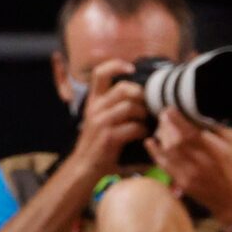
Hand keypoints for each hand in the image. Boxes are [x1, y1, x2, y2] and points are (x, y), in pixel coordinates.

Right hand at [69, 67, 149, 187]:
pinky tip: (143, 135)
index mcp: (93, 100)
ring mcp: (101, 122)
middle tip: (146, 105)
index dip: (116, 65)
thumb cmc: (98, 142)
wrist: (85, 166)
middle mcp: (95, 108)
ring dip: (144, 114)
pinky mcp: (109, 137)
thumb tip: (140, 93)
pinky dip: (143, 131)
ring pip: (131, 107)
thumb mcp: (99, 118)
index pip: (100, 73)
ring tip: (146, 122)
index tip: (131, 68)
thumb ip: (113, 104)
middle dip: (140, 94)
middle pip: (123, 88)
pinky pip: (134, 127)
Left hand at [150, 110, 231, 224]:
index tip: (169, 109)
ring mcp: (188, 173)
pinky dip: (155, 152)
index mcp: (212, 148)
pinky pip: (164, 165)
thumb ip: (218, 128)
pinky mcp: (182, 181)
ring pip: (167, 151)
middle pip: (174, 139)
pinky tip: (150, 142)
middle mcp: (198, 160)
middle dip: (166, 124)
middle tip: (165, 116)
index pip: (188, 131)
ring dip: (161, 135)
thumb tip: (200, 115)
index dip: (175, 118)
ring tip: (163, 127)